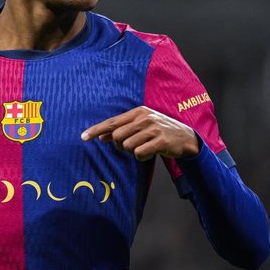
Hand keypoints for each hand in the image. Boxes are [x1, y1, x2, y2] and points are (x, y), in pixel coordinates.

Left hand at [81, 106, 199, 160]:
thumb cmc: (159, 132)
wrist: (186, 138)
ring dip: (133, 152)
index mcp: (138, 112)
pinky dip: (141, 157)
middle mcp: (144, 118)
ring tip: (145, 148)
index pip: (112, 122)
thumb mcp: (141, 126)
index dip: (96, 130)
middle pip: (117, 136)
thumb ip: (122, 130)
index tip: (82, 137)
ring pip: (128, 146)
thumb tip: (101, 137)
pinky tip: (150, 153)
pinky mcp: (161, 141)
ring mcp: (153, 128)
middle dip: (121, 145)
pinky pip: (139, 154)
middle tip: (133, 146)